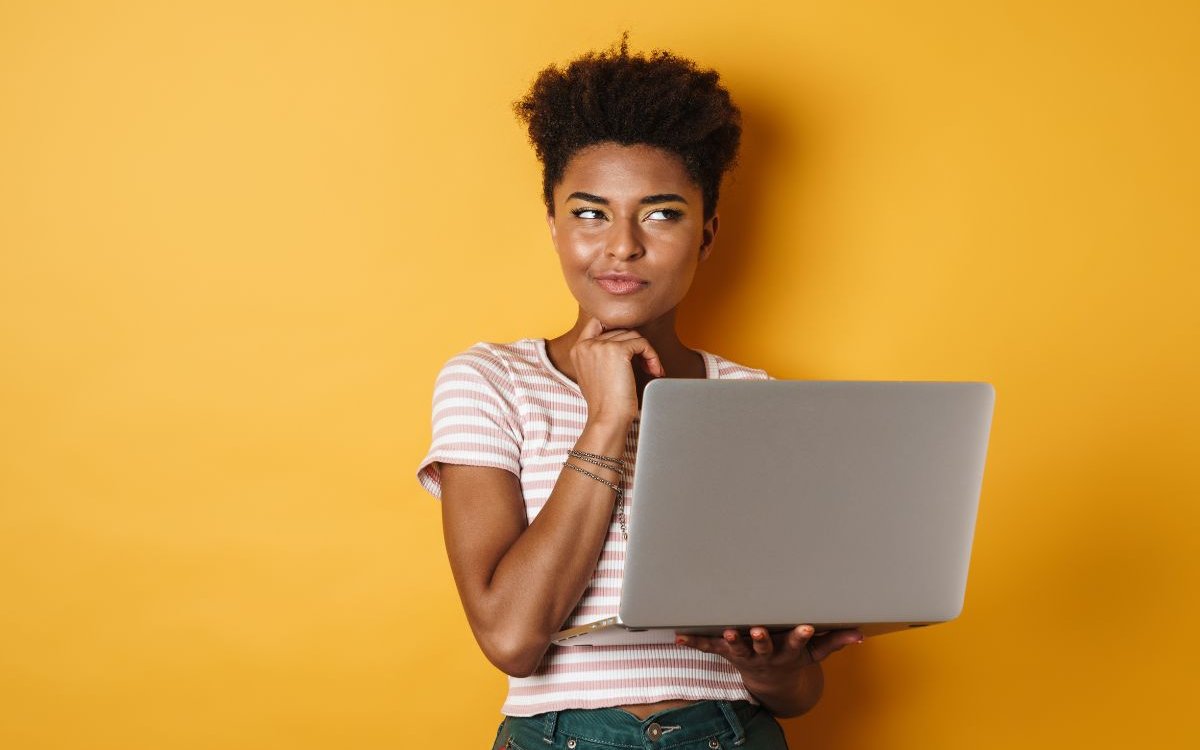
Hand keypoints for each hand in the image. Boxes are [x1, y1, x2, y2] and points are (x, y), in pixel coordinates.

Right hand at [570, 315, 664, 426]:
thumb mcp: (593, 374)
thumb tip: (623, 342)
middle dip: (635, 346)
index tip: (630, 346)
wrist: (607, 418)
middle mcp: (586, 344)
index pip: (598, 322)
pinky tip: (654, 370)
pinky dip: (652, 356)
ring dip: (646, 352)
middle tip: (645, 365)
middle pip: (619, 330)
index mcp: (577, 349)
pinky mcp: (617, 351)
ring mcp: (600, 346)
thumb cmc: (604, 403)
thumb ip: (599, 355)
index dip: (617, 329)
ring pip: (633, 335)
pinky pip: (642, 344)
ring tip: (651, 370)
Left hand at [675, 625, 863, 695]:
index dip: (800, 635)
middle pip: (762, 647)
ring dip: (730, 641)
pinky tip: (679, 636)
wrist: (771, 682)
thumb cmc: (793, 658)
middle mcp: (765, 655)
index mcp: (787, 652)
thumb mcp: (815, 654)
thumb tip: (859, 635)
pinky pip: (709, 648)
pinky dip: (694, 642)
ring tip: (726, 633)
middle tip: (757, 630)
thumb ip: (834, 642)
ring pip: (736, 649)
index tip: (806, 626)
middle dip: (760, 639)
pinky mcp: (728, 653)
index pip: (796, 643)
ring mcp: (745, 655)